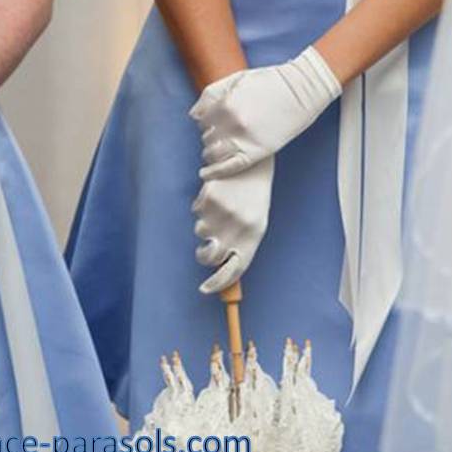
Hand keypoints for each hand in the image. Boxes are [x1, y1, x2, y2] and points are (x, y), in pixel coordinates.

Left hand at [190, 46, 339, 180]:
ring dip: (211, 154)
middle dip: (210, 138)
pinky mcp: (258, 152)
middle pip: (207, 138)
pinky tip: (206, 174)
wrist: (302, 89)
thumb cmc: (270, 82)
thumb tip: (193, 115)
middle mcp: (233, 123)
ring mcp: (245, 139)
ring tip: (216, 152)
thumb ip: (211, 94)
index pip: (202, 122)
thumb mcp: (237, 79)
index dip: (206, 124)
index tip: (213, 125)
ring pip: (214, 154)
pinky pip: (230, 167)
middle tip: (219, 137)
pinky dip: (215, 172)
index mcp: (226, 104)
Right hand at [193, 156, 274, 294]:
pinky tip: (216, 193)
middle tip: (206, 248)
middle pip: (210, 257)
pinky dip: (202, 205)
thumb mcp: (255, 221)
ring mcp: (222, 214)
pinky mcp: (209, 198)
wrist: (251, 161)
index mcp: (254, 235)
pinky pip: (196, 211)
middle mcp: (238, 228)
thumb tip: (220, 266)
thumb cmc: (253, 196)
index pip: (234, 269)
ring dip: (205, 224)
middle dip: (204, 255)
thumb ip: (240, 243)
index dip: (218, 283)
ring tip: (220, 207)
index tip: (205, 289)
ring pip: (200, 232)